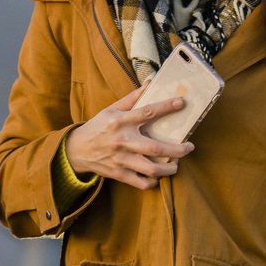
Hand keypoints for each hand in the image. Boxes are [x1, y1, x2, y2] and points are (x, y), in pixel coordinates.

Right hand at [65, 85, 195, 189]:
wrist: (76, 149)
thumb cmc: (98, 127)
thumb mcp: (111, 109)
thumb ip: (132, 99)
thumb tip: (150, 83)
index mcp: (120, 121)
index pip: (147, 112)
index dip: (166, 107)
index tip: (182, 103)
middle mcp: (122, 140)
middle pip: (155, 148)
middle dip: (177, 149)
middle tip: (189, 147)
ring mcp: (121, 159)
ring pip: (151, 169)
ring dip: (169, 168)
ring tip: (176, 164)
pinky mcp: (119, 174)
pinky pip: (141, 183)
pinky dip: (153, 181)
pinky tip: (158, 175)